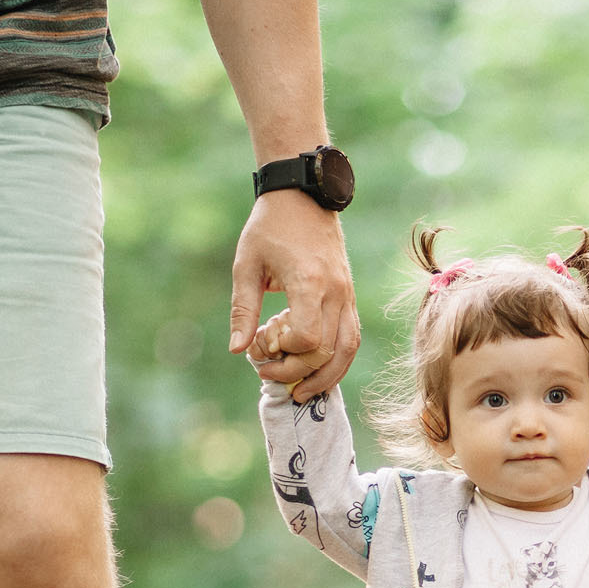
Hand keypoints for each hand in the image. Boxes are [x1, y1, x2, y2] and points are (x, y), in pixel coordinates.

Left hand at [229, 189, 358, 402]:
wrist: (303, 195)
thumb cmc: (270, 227)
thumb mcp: (247, 265)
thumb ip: (243, 309)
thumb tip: (237, 350)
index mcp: (309, 282)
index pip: (307, 339)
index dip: (283, 353)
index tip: (261, 348)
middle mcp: (336, 292)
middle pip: (326, 352)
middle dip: (297, 371)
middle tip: (268, 372)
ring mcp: (348, 295)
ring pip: (348, 350)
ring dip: (326, 376)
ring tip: (302, 391)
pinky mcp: (350, 297)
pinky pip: (351, 338)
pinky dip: (337, 360)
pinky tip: (317, 370)